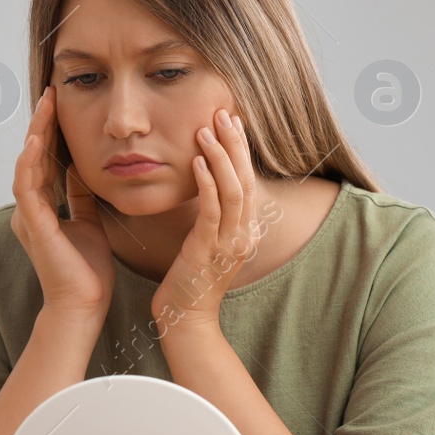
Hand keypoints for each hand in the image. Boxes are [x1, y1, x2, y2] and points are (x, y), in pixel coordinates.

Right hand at [10, 86, 115, 320]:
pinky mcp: (32, 226)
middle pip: (33, 156)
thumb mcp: (88, 223)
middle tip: (52, 93)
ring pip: (26, 165)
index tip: (61, 105)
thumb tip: (83, 171)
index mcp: (42, 209)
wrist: (83, 306)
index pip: (44, 161)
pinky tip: (36, 140)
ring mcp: (28, 217)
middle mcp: (30, 210)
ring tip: (45, 105)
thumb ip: (80, 198)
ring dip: (35, 133)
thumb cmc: (86, 272)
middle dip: (41, 124)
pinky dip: (30, 162)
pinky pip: (26, 188)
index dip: (51, 133)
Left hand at [151, 108, 260, 333]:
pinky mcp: (208, 250)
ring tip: (206, 129)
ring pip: (233, 191)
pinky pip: (211, 210)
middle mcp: (244, 235)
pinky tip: (198, 161)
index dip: (242, 151)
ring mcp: (229, 244)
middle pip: (246, 180)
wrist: (186, 320)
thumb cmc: (190, 283)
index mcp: (245, 232)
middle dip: (235, 144)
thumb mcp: (207, 244)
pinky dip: (207, 183)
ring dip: (221, 157)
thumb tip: (206, 188)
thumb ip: (212, 218)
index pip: (248, 182)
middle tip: (223, 113)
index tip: (232, 123)